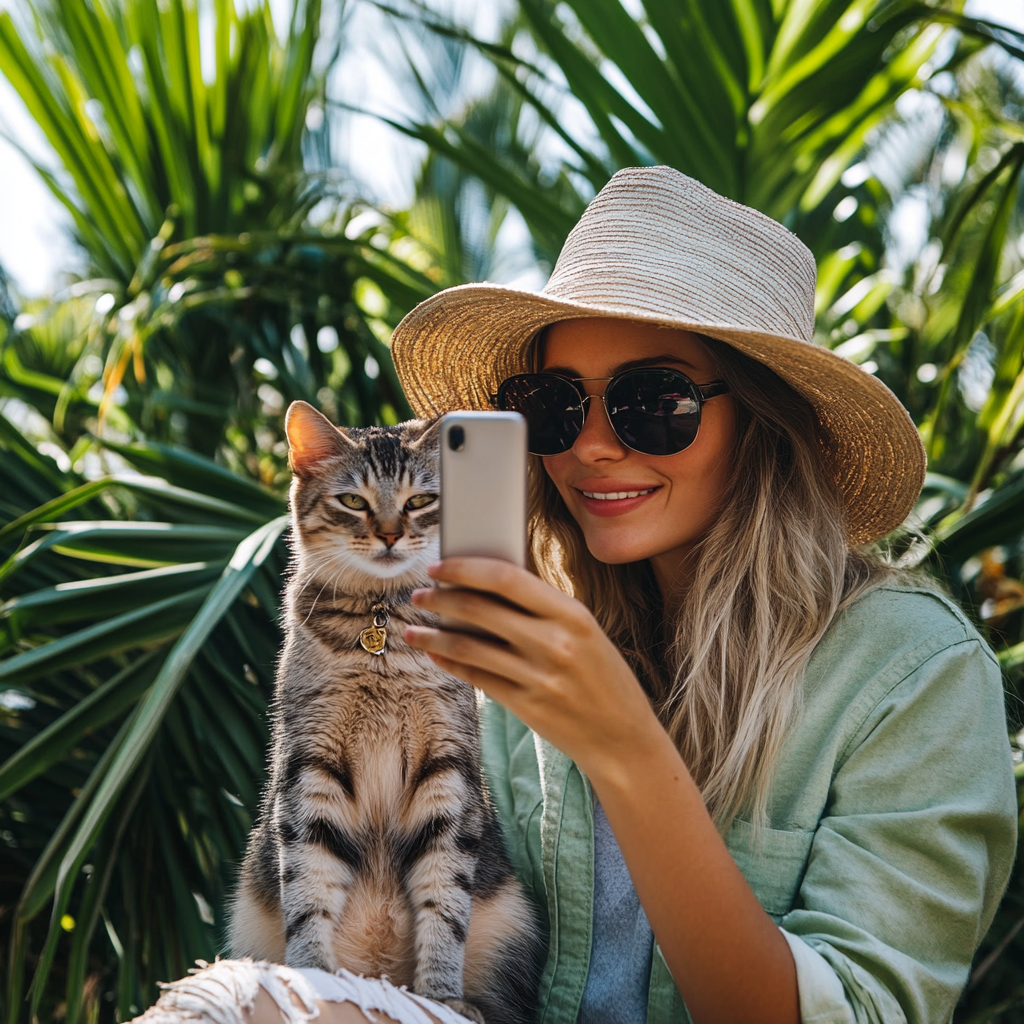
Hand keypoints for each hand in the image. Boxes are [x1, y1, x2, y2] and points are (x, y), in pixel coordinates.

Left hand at [405, 557, 662, 776]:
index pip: (507, 578)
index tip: (439, 566)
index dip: (465, 568)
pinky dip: (449, 661)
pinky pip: (476, 677)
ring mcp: (539, 676)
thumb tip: (487, 583)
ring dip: (434, 634)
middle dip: (440, 599)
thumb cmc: (604, 677)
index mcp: (573, 614)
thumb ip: (543, 608)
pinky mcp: (526, 705)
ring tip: (414, 627)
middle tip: (419, 595)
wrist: (624, 738)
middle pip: (480, 609)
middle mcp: (555, 643)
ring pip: (470, 645)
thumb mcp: (586, 632)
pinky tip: (435, 653)